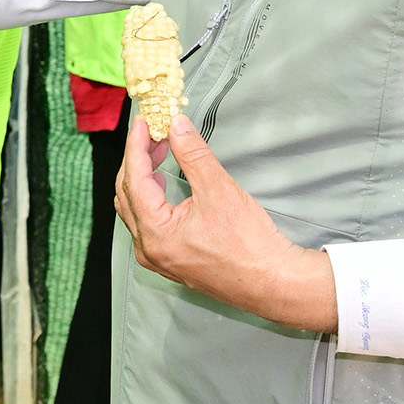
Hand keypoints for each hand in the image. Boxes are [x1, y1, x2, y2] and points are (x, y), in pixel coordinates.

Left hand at [115, 114, 336, 332]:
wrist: (275, 282)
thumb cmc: (250, 243)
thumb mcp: (219, 189)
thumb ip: (193, 154)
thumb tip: (176, 125)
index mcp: (154, 234)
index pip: (134, 180)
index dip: (137, 146)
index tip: (143, 121)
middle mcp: (149, 249)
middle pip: (128, 195)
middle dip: (138, 160)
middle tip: (154, 134)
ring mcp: (159, 258)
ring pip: (136, 210)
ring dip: (143, 179)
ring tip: (160, 153)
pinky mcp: (172, 261)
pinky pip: (148, 225)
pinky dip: (152, 199)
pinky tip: (164, 185)